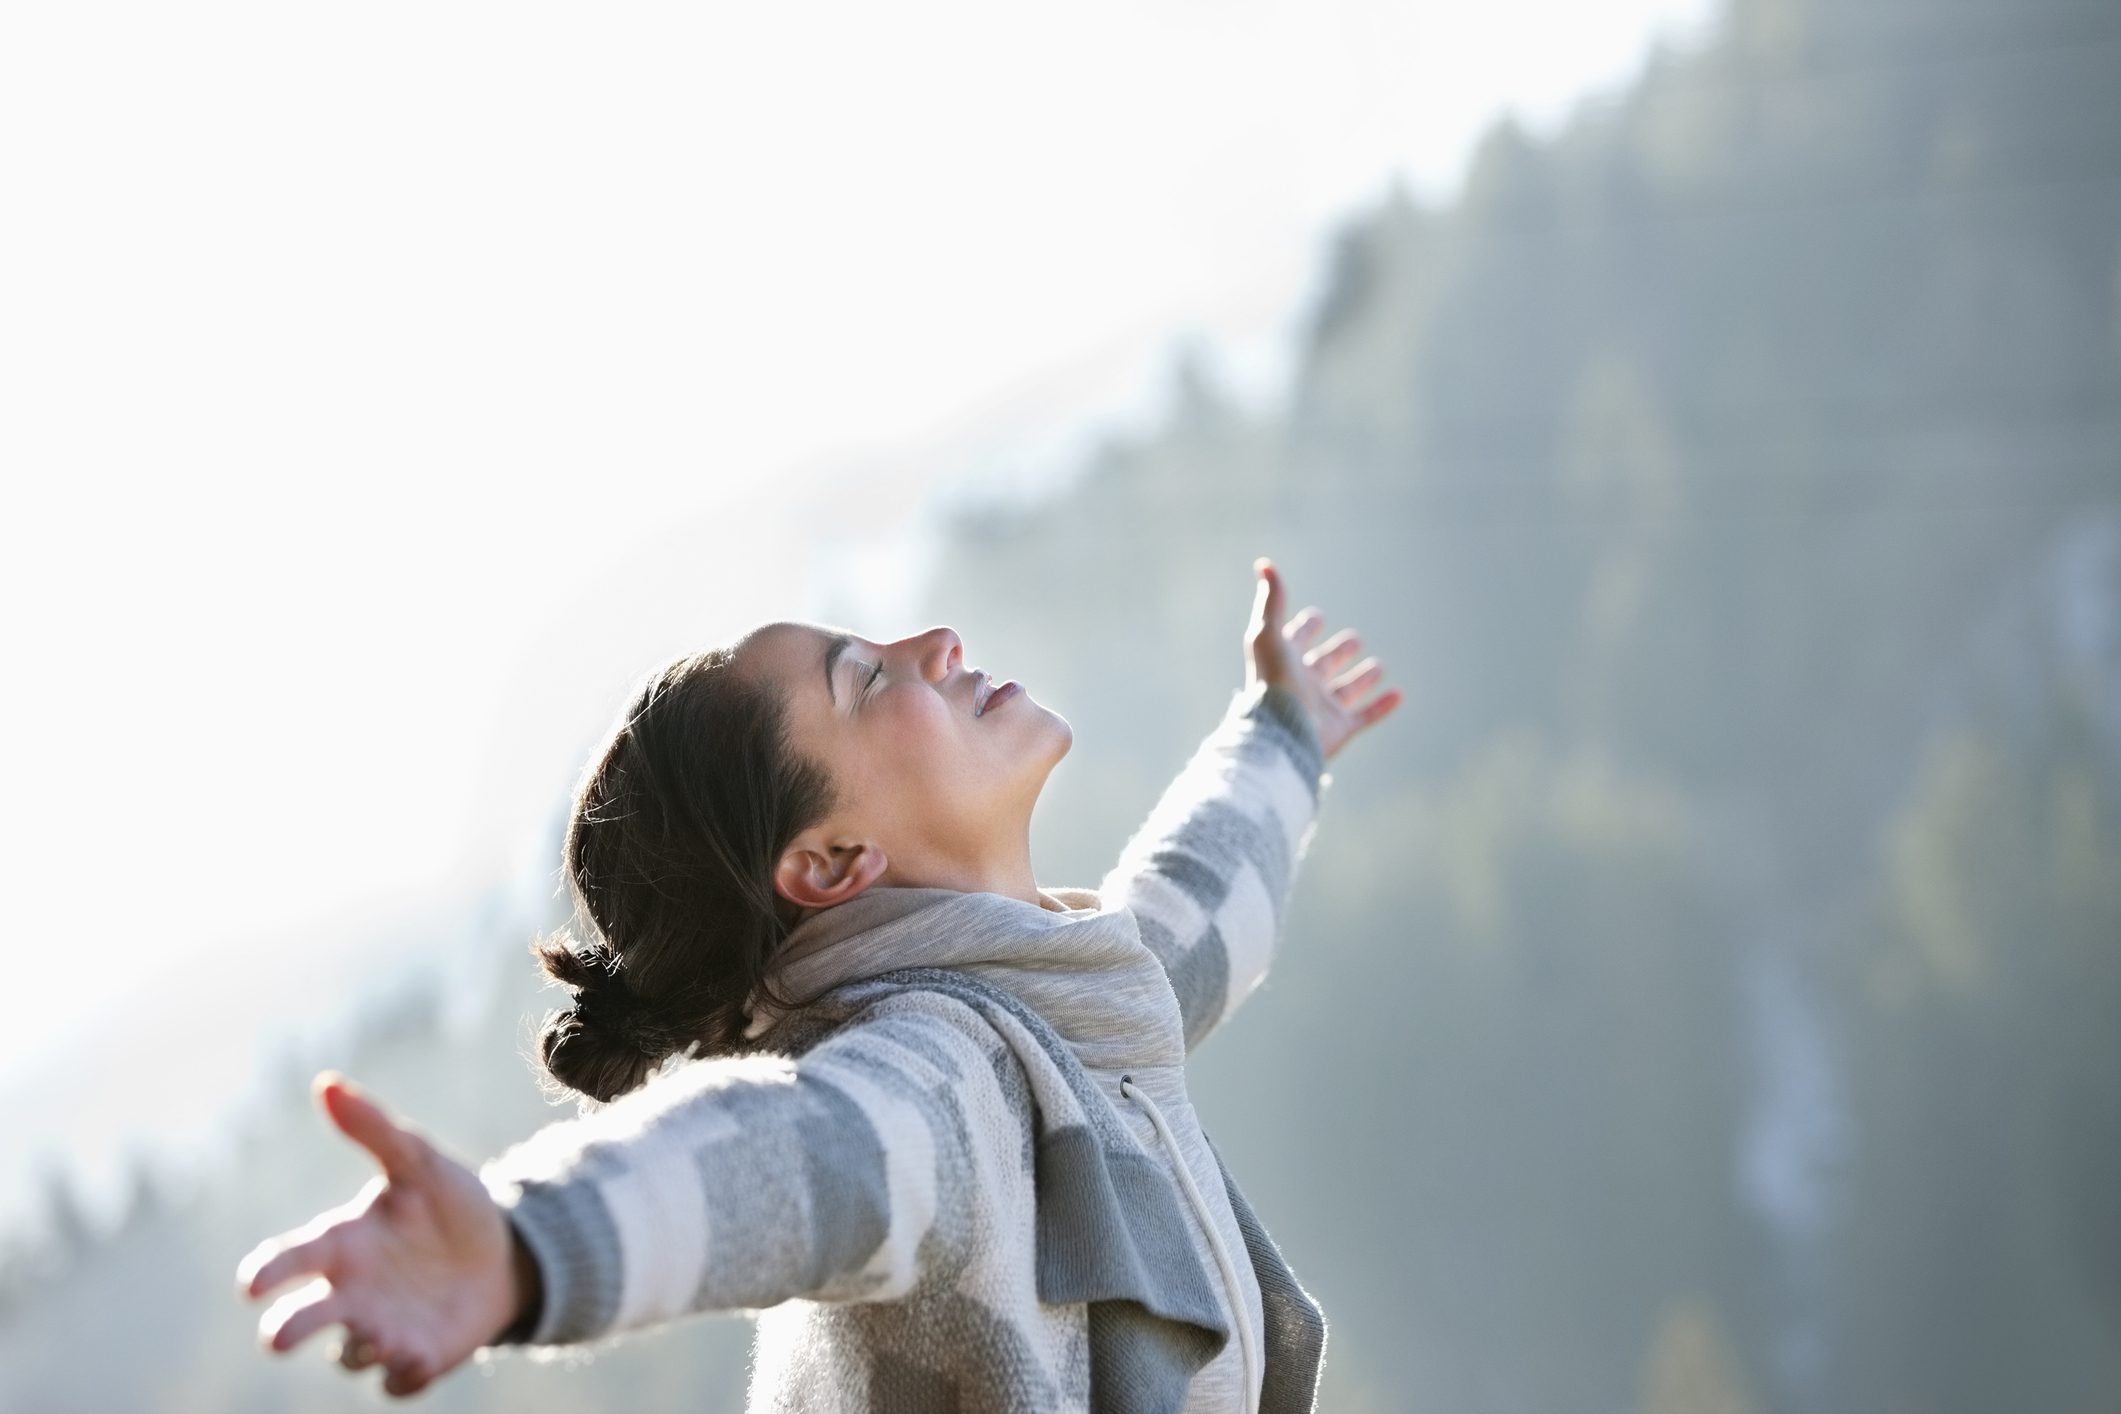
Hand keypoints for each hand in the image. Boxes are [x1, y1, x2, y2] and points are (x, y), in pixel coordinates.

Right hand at [235, 1071, 526, 1398]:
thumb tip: (326, 1083)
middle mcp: (350, 1294)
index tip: (252, 1285)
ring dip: (360, 1348)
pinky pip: (397, 1382)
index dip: (267, 1273)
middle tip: (277, 1338)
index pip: (289, 1260)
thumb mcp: (420, 1162)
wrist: (506, 1252)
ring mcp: (380, 1330)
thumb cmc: (448, 1207)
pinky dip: (402, 1376)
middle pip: (302, 1321)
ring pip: (350, 1354)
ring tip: (382, 1336)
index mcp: (342, 1245)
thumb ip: (374, 1129)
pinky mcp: (416, 1359)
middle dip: (288, 1330)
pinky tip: (419, 1359)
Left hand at [1244, 556, 1402, 761]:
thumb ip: (1272, 600)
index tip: (1317, 617)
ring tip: (1378, 667)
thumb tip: (1264, 563)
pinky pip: (1365, 716)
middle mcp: (1303, 684)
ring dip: (1362, 679)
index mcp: (1284, 661)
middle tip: (1354, 639)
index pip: (1296, 639)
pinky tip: (1398, 694)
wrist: (1282, 730)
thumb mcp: (1269, 633)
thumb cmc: (1273, 681)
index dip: (1305, 627)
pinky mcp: (1340, 729)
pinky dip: (1382, 706)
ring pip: (1345, 691)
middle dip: (1339, 651)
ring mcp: (1322, 708)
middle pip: (1324, 664)